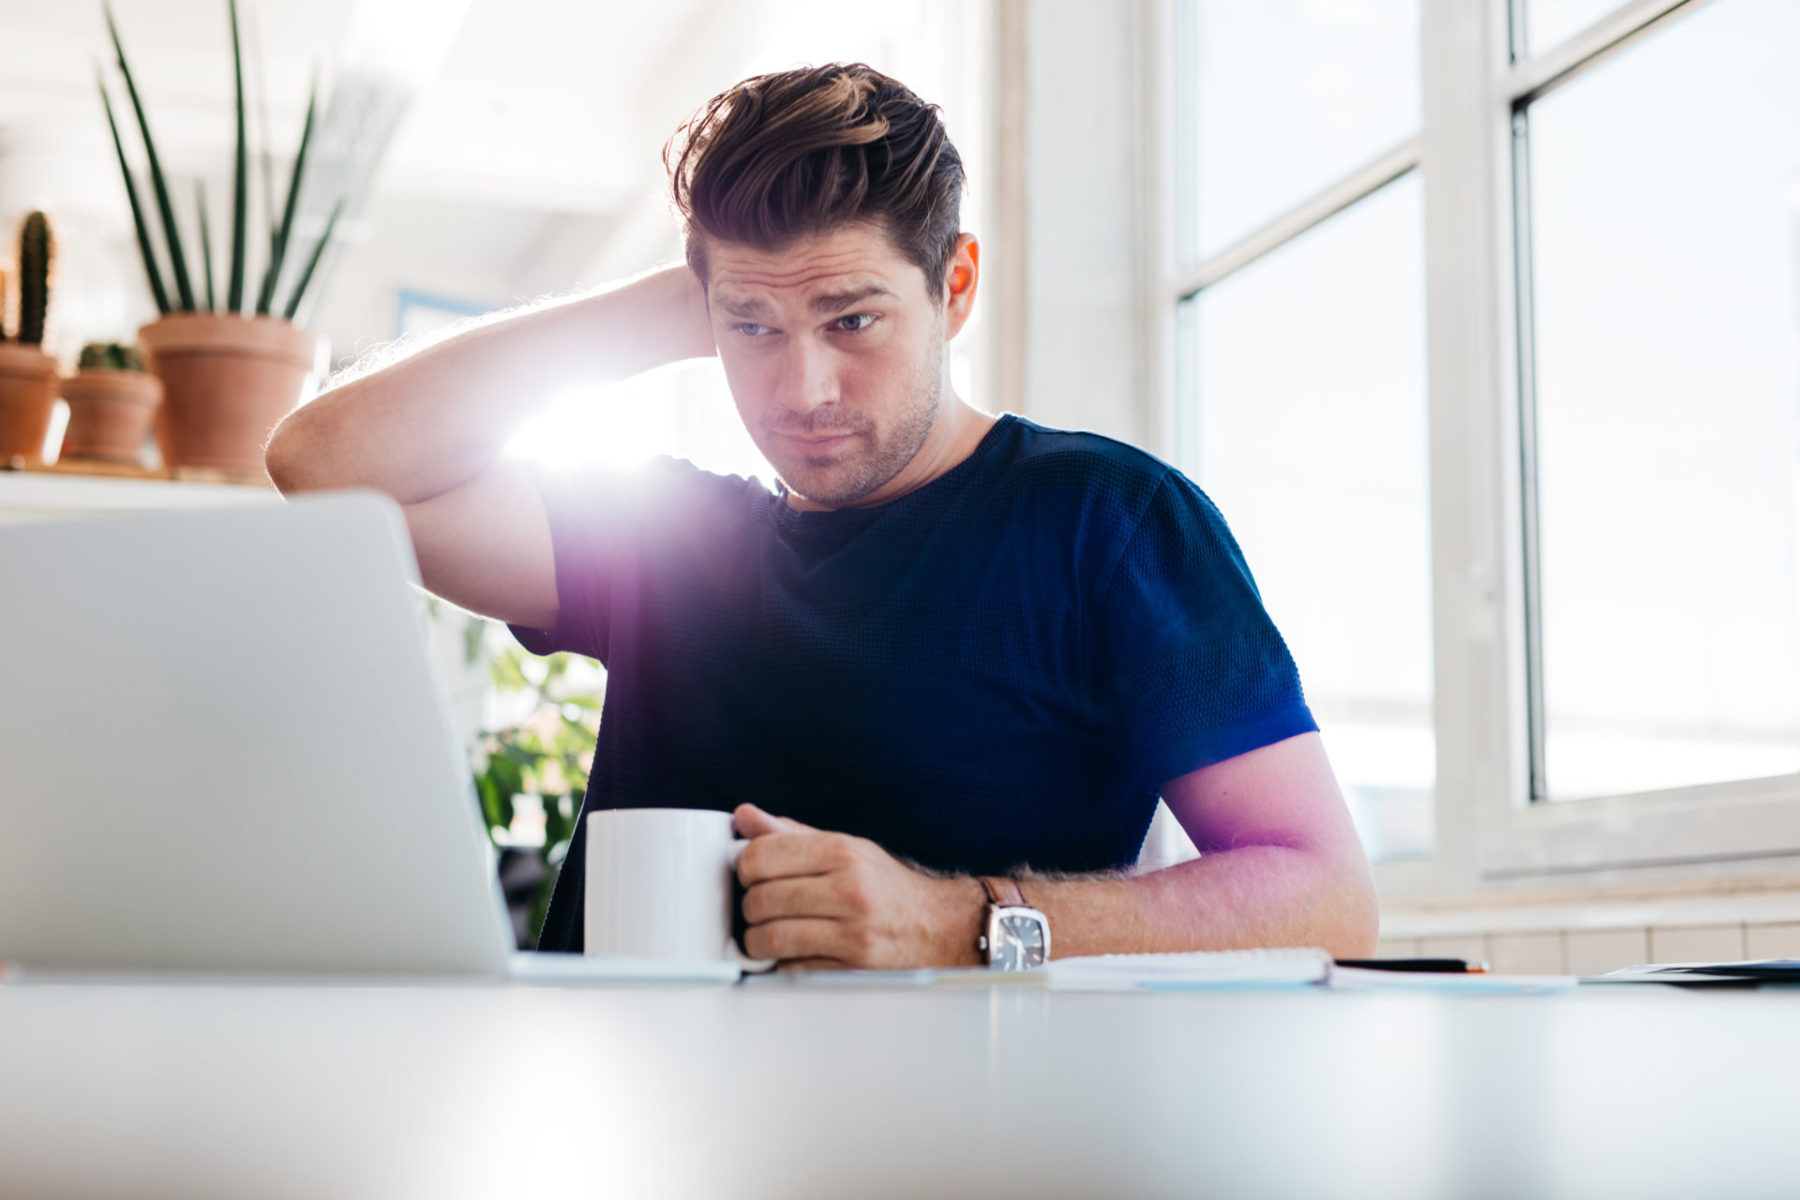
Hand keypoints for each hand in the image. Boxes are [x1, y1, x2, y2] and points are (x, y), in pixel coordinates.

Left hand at [732, 803, 984, 969]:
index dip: (744, 866)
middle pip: (760, 899)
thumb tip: (744, 817)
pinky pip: (791, 969)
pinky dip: (782, 964)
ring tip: (767, 935)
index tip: (751, 874)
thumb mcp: (846, 849)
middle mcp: (849, 890)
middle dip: (750, 907)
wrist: (941, 929)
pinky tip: (794, 953)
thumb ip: (791, 834)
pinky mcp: (852, 969)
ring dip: (757, 941)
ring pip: (769, 938)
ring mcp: (852, 933)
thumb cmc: (887, 889)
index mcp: (843, 852)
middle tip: (760, 908)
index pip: (761, 856)